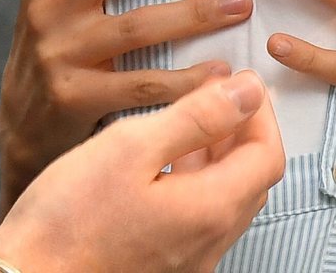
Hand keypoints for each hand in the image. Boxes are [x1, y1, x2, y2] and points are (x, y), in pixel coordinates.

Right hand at [0, 0, 252, 209]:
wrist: (23, 127)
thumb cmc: (61, 50)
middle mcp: (49, 4)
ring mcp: (60, 52)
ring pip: (138, 23)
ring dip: (198, 12)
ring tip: (240, 4)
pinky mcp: (75, 97)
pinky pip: (143, 84)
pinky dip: (187, 79)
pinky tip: (220, 72)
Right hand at [0, 71, 284, 272]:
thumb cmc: (67, 217)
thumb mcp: (131, 147)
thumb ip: (196, 117)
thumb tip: (247, 92)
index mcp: (211, 210)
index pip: (267, 154)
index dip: (259, 112)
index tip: (239, 81)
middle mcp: (210, 244)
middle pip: (252, 179)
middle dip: (242, 131)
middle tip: (217, 94)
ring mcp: (189, 262)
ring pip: (224, 199)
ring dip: (218, 156)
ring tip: (188, 119)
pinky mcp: (164, 267)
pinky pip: (197, 219)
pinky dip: (194, 181)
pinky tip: (161, 163)